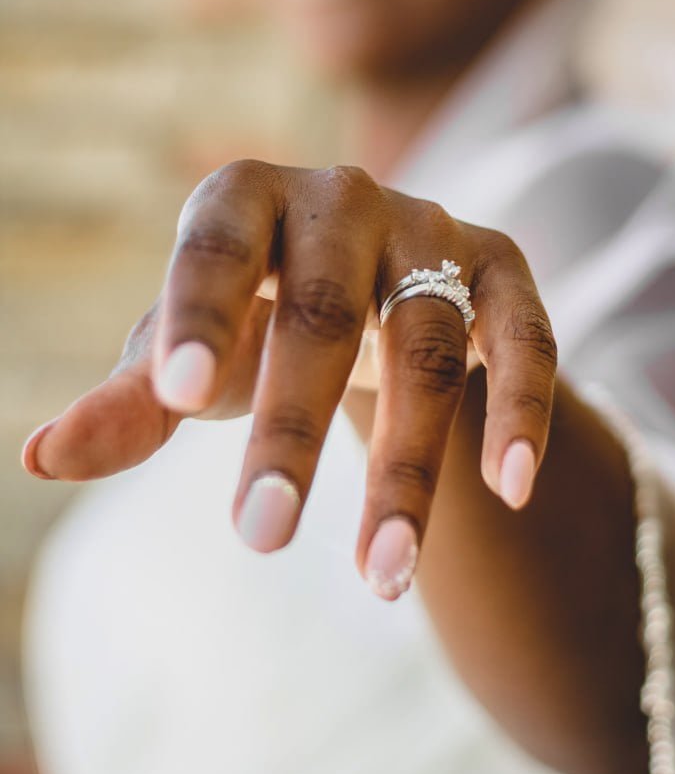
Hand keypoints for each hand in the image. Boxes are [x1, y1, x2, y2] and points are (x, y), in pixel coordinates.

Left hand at [22, 161, 556, 598]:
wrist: (362, 282)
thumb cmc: (255, 320)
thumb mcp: (192, 353)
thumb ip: (132, 400)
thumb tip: (42, 457)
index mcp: (246, 199)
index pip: (216, 248)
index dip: (200, 316)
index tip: (179, 400)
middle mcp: (343, 198)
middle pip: (325, 311)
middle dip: (293, 429)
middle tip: (259, 537)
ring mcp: (431, 228)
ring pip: (429, 344)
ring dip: (409, 463)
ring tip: (382, 575)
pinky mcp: (501, 265)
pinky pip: (527, 334)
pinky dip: (522, 408)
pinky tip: (509, 489)